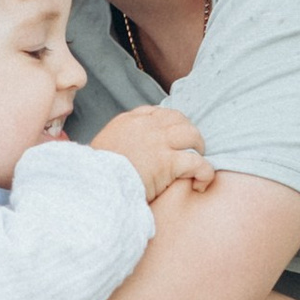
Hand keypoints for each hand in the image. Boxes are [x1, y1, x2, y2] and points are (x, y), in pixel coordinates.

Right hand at [93, 105, 216, 203]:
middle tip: (189, 150)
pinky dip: (204, 173)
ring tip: (197, 165)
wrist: (95, 186)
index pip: (155, 113)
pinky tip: (201, 185)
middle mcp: (145, 126)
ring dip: (198, 148)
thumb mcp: (99, 151)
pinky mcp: (169, 162)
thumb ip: (114, 146)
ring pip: (192, 135)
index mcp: (126, 122)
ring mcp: (158, 142)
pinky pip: (198, 163)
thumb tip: (122, 156)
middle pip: (177, 119)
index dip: (168, 124)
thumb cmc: (94, 176)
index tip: (171, 137)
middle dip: (187, 132)